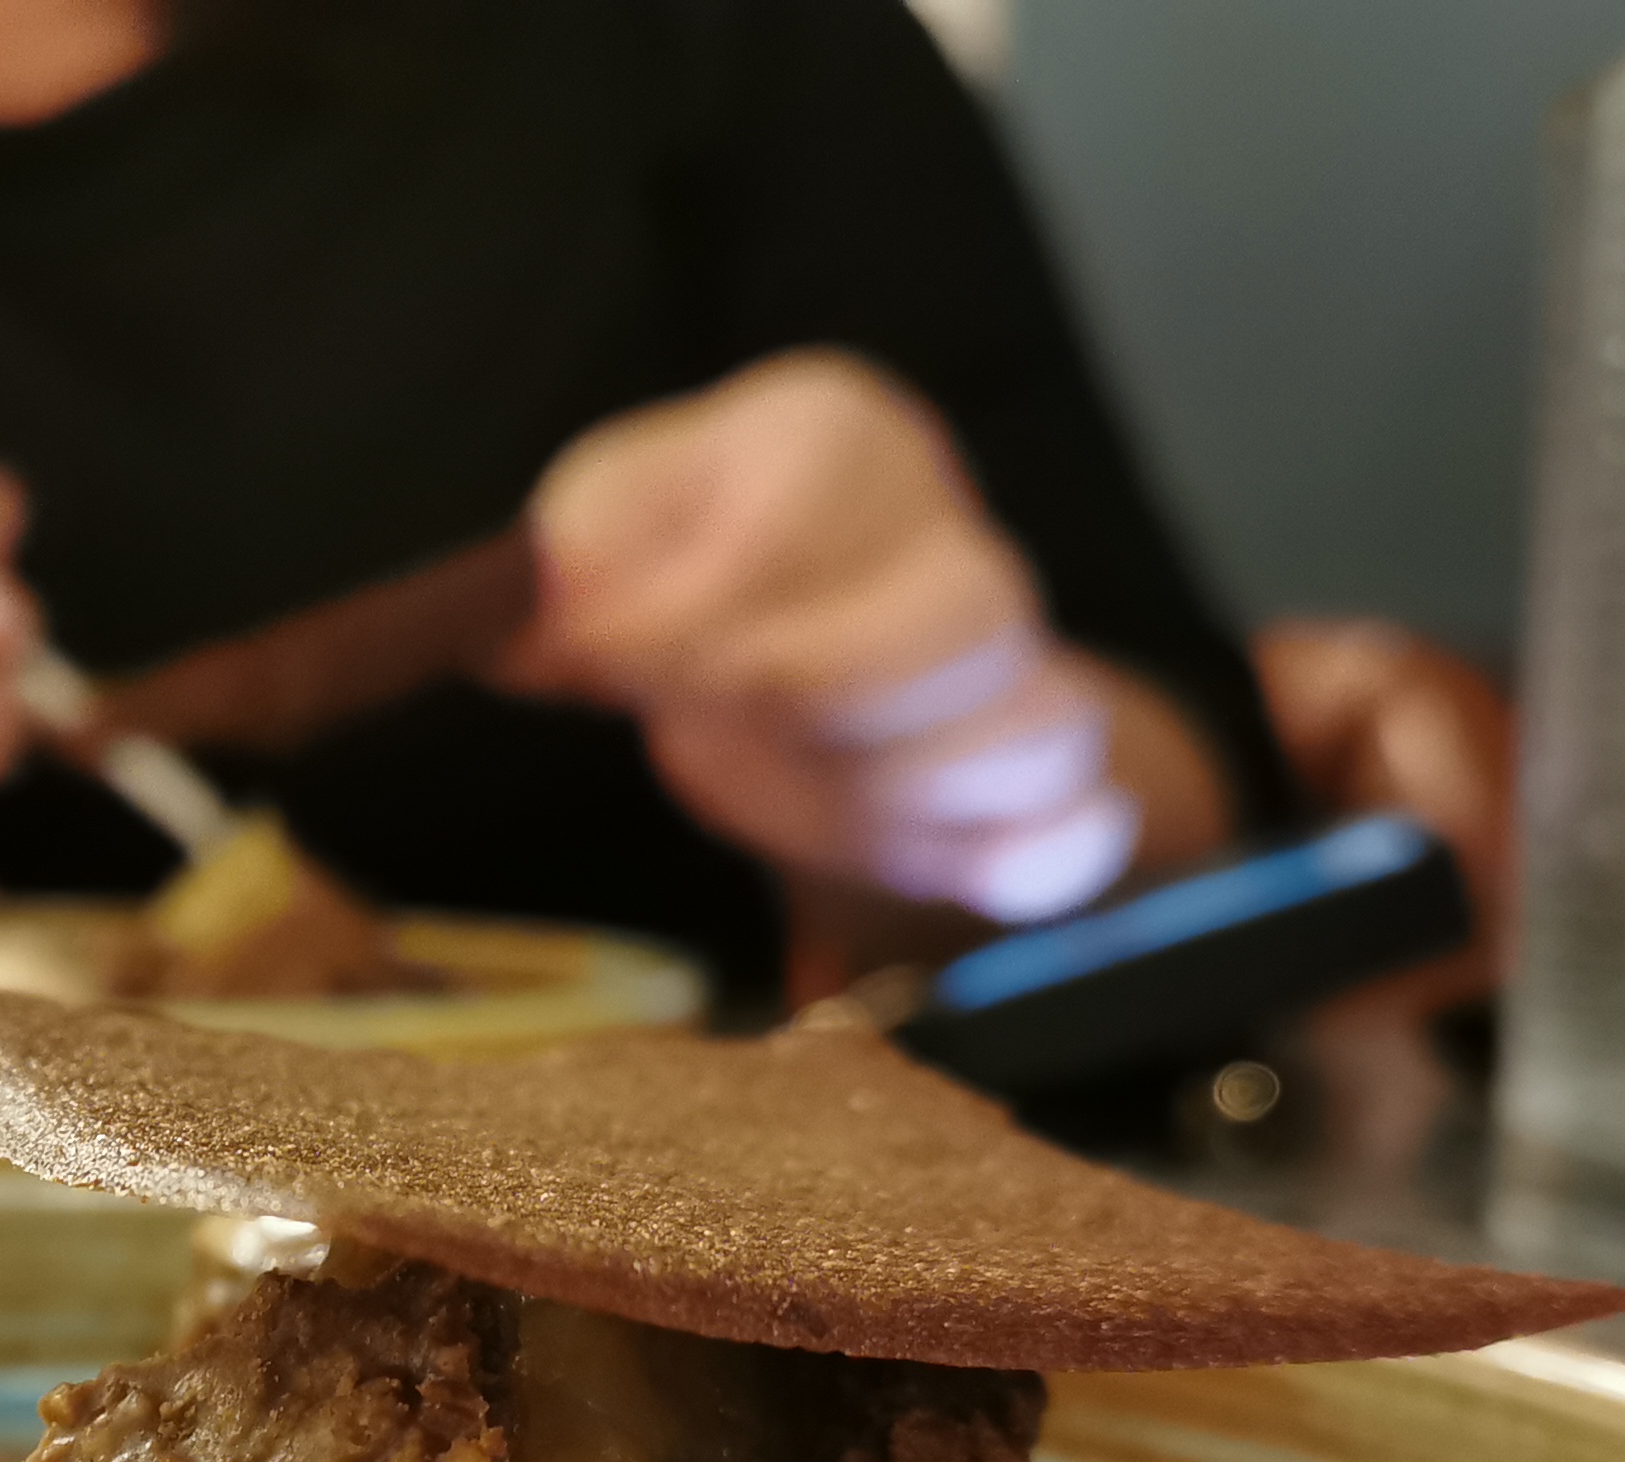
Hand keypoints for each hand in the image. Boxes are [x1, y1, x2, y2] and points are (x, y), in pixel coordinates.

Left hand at [509, 350, 1157, 923]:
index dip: (687, 610)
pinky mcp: (1028, 767)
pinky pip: (1079, 818)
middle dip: (806, 693)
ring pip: (1036, 725)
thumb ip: (567, 567)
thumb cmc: (662, 568)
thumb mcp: (587, 534)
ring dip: (899, 786)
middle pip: (955, 615)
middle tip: (707, 715)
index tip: (600, 659)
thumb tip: (544, 623)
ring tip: (797, 775)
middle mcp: (948, 525)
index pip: (793, 520)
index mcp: (832, 431)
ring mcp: (1013, 648)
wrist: (762, 626)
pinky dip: (1016, 863)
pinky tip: (937, 867)